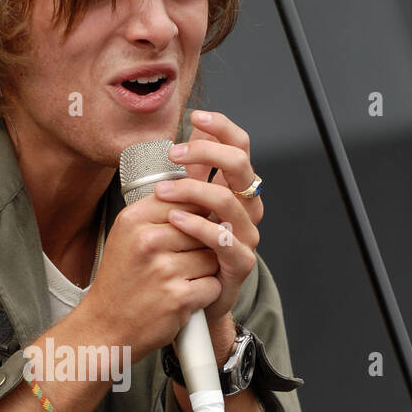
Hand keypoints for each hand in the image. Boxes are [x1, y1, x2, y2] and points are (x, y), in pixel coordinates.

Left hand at [158, 109, 262, 326]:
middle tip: (173, 153)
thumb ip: (195, 166)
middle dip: (206, 152)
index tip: (195, 116)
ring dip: (193, 190)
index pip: (240, 146)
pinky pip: (224, 240)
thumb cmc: (188, 247)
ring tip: (163, 191)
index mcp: (237, 188)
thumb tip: (194, 124)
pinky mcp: (241, 264)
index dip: (222, 127)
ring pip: (229, 201)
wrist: (192, 296)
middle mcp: (248, 208)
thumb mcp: (189, 200)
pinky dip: (198, 227)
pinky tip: (175, 219)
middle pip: (240, 166)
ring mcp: (247, 236)